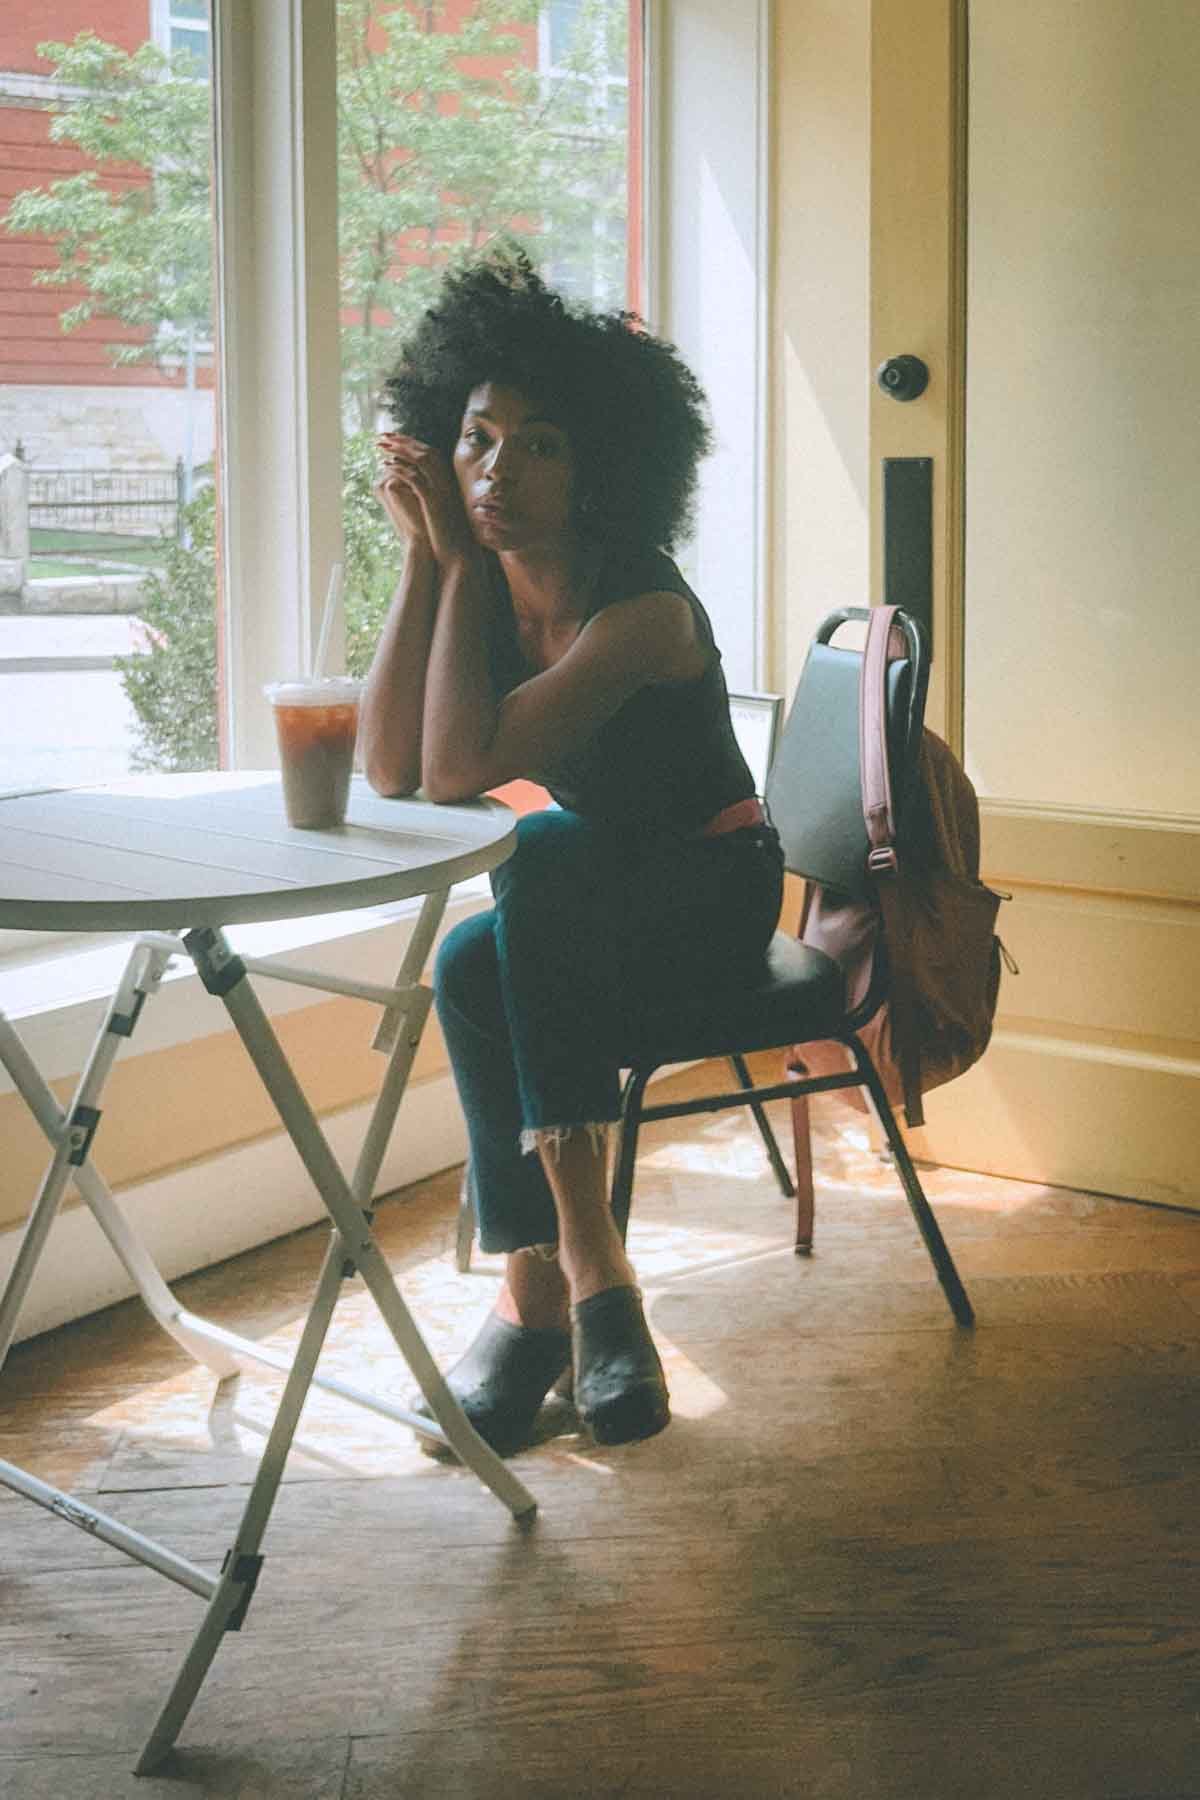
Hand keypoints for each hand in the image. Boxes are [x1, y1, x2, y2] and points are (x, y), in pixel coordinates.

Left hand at [375, 433, 473, 565]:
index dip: (411, 443)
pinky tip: (386, 465)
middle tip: (382, 435)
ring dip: (398, 449)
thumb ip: (432, 494)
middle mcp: (448, 481)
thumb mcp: (441, 509)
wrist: (459, 554)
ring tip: (380, 445)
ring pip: (420, 459)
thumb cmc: (449, 536)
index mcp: (450, 481)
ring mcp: (442, 490)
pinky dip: (400, 469)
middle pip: (424, 451)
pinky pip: (415, 478)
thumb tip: (418, 486)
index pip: (430, 453)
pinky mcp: (434, 501)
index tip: (394, 438)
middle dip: (402, 440)